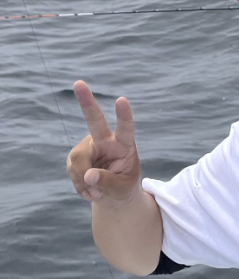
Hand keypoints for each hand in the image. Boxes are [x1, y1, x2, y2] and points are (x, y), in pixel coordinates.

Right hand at [67, 81, 140, 204]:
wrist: (113, 194)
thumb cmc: (123, 187)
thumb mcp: (122, 189)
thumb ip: (107, 182)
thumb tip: (88, 175)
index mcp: (124, 145)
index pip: (125, 129)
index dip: (124, 116)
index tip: (122, 100)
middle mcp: (105, 141)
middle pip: (94, 121)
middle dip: (86, 102)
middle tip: (79, 83)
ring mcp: (88, 147)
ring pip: (78, 160)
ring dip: (84, 181)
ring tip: (97, 193)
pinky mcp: (76, 157)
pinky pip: (72, 171)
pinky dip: (80, 186)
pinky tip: (90, 191)